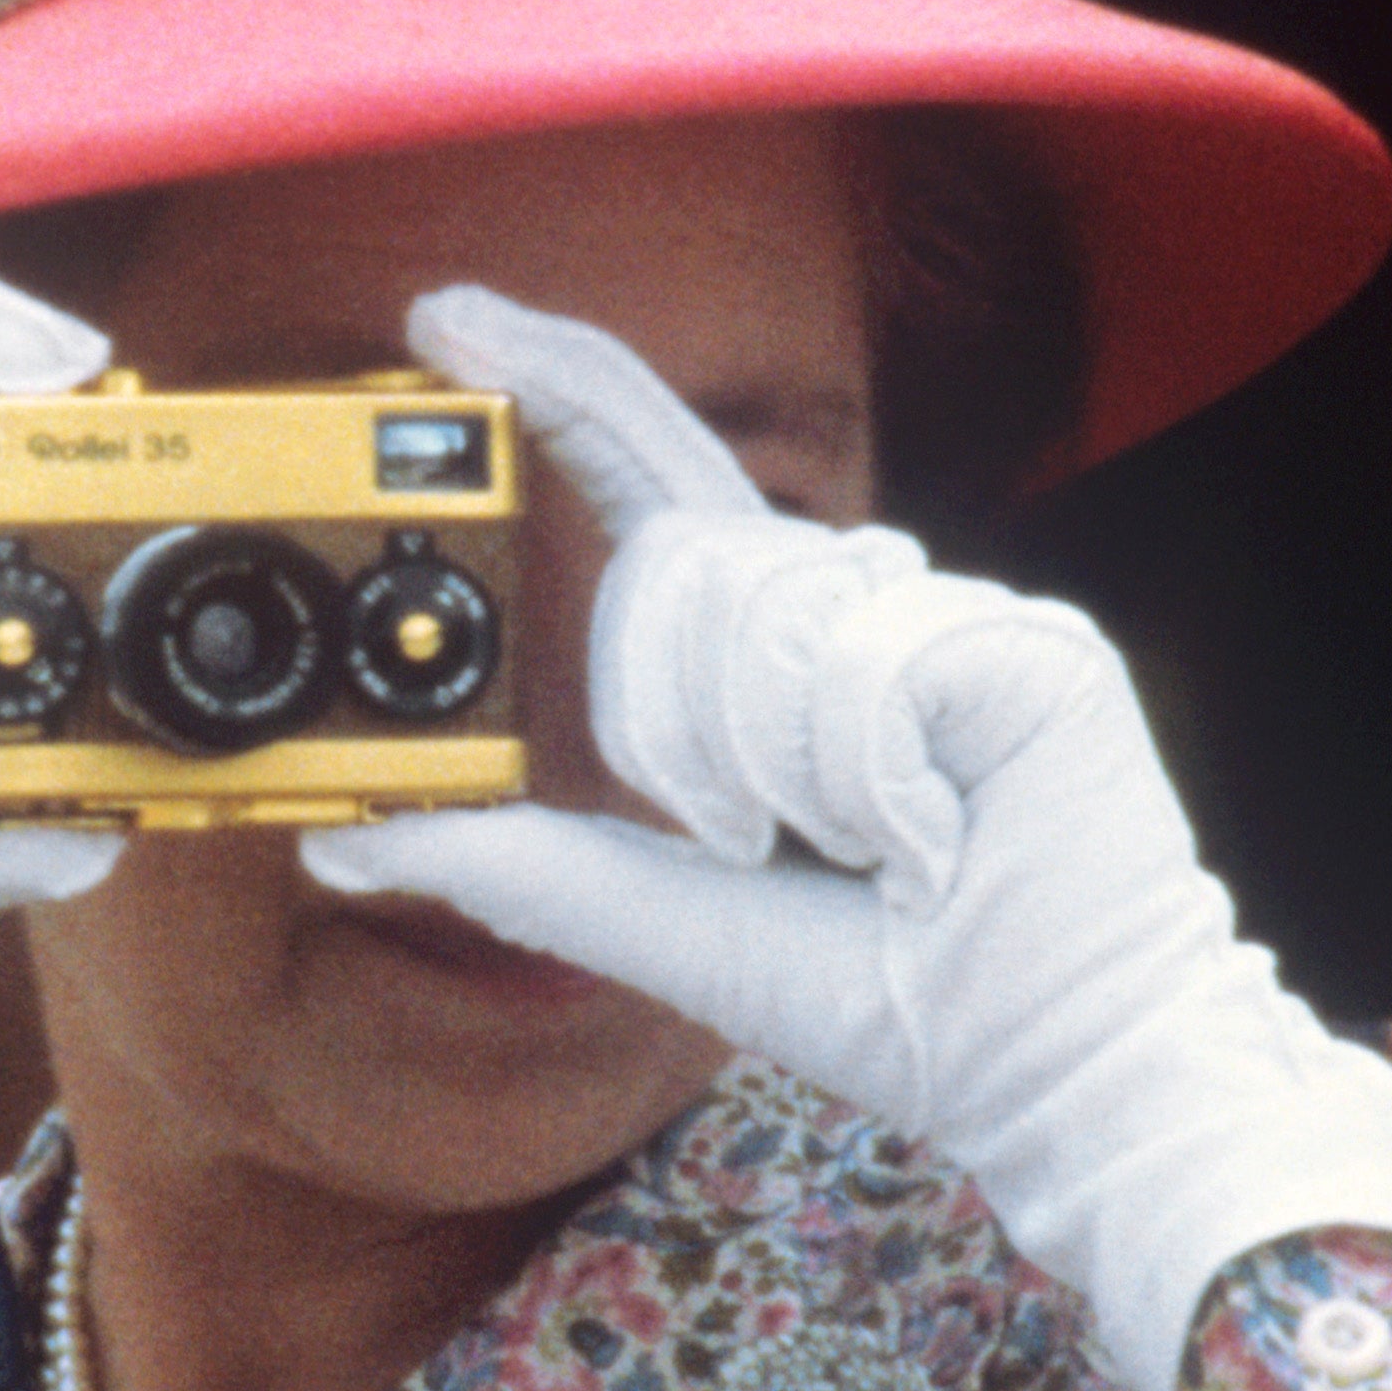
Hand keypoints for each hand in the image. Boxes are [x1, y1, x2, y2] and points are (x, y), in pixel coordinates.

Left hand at [318, 283, 1391, 1388]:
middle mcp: (865, 607)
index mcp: (779, 655)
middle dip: (657, 673)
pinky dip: (870, 783)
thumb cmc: (890, 1001)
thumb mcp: (660, 925)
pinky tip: (936, 842)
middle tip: (710, 761)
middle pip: (688, 548)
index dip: (558, 384)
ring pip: (768, 613)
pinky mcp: (1034, 647)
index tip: (445, 320)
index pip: (654, 485)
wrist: (1048, 1070)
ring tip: (865, 851)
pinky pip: (873, 664)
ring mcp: (955, 614)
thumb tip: (343, 839)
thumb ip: (514, 866)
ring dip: (773, 769)